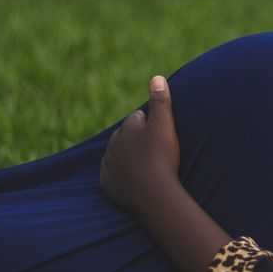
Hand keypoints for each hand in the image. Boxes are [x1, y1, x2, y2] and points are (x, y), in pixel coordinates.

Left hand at [100, 76, 180, 213]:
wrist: (154, 194)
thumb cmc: (161, 157)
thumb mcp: (165, 125)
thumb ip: (161, 101)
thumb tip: (157, 77)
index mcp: (126, 128)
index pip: (137, 118)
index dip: (150, 124)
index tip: (161, 133)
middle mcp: (113, 144)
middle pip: (125, 137)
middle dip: (136, 140)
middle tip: (155, 150)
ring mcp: (109, 165)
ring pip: (118, 156)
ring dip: (129, 158)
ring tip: (147, 166)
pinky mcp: (107, 185)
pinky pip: (114, 177)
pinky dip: (122, 177)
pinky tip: (135, 180)